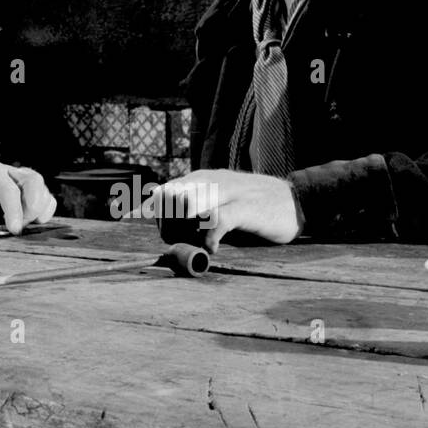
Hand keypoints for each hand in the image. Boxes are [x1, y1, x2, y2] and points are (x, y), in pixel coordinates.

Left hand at [0, 160, 56, 234]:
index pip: (8, 189)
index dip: (14, 210)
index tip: (14, 230)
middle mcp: (7, 171)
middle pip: (33, 180)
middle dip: (32, 207)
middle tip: (18, 227)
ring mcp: (20, 178)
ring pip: (42, 188)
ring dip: (38, 211)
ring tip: (20, 225)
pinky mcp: (28, 188)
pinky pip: (46, 197)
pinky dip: (44, 211)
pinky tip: (31, 221)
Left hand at [127, 169, 298, 251]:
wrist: (297, 200)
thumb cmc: (256, 205)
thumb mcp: (223, 200)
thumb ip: (198, 207)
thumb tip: (169, 223)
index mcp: (203, 180)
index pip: (165, 190)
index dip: (149, 208)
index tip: (131, 220)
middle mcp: (211, 182)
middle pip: (171, 195)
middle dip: (160, 219)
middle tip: (167, 239)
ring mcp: (228, 193)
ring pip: (190, 202)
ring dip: (180, 225)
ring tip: (183, 241)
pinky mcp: (245, 207)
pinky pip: (219, 219)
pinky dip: (210, 235)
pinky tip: (211, 248)